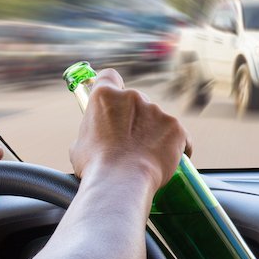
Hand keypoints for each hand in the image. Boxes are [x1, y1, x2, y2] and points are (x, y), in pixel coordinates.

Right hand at [69, 69, 191, 195]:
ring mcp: (157, 111)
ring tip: (146, 158)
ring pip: (157, 120)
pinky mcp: (176, 127)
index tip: (114, 99)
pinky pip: (179, 136)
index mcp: (105, 96)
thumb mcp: (79, 144)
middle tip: (130, 142)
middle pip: (136, 102)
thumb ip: (92, 131)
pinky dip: (175, 146)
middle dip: (135, 119)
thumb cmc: (96, 166)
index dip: (112, 87)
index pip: (109, 77)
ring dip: (154, 134)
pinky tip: (167, 160)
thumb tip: (96, 136)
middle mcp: (133, 97)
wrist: (122, 182)